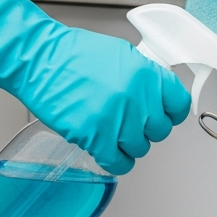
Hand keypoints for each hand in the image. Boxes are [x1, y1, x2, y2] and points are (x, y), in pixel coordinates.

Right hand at [0, 0, 189, 174]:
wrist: (37, 58)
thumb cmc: (71, 53)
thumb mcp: (121, 55)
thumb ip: (145, 77)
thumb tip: (157, 93)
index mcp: (148, 76)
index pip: (179, 105)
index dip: (171, 113)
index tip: (163, 115)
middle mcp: (138, 99)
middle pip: (160, 131)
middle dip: (147, 129)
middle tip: (131, 122)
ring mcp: (118, 121)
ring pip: (140, 148)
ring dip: (128, 144)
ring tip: (113, 133)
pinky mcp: (95, 138)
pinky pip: (118, 163)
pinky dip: (115, 161)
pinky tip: (106, 151)